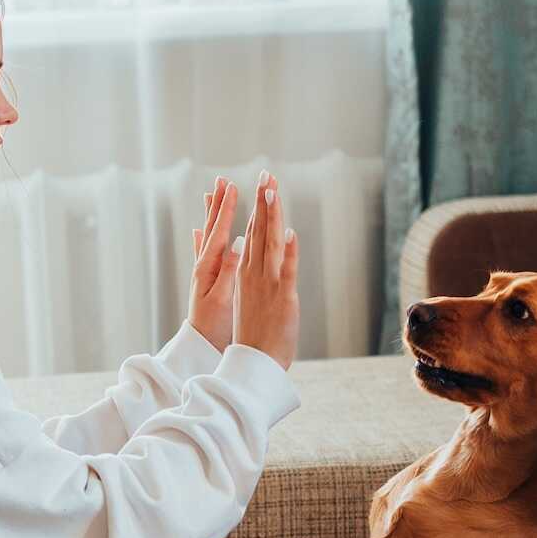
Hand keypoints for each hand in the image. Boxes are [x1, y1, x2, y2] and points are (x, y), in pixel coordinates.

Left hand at [188, 177, 240, 352]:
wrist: (198, 345)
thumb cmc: (212, 326)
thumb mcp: (223, 298)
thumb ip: (229, 269)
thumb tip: (238, 242)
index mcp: (209, 267)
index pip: (219, 231)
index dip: (226, 209)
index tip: (232, 187)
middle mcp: (204, 265)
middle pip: (211, 227)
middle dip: (218, 203)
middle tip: (222, 179)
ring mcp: (203, 271)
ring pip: (208, 234)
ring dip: (213, 213)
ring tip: (212, 193)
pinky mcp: (205, 279)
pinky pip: (206, 249)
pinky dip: (205, 235)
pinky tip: (199, 229)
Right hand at [234, 170, 299, 369]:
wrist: (255, 362)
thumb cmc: (256, 334)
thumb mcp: (253, 299)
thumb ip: (258, 277)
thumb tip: (265, 264)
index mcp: (246, 272)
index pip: (253, 233)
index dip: (259, 208)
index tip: (263, 186)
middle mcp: (254, 273)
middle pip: (260, 231)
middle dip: (264, 202)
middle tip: (266, 175)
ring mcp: (268, 284)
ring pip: (271, 243)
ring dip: (272, 216)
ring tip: (272, 191)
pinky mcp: (284, 297)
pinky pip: (287, 270)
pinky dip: (289, 252)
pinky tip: (291, 233)